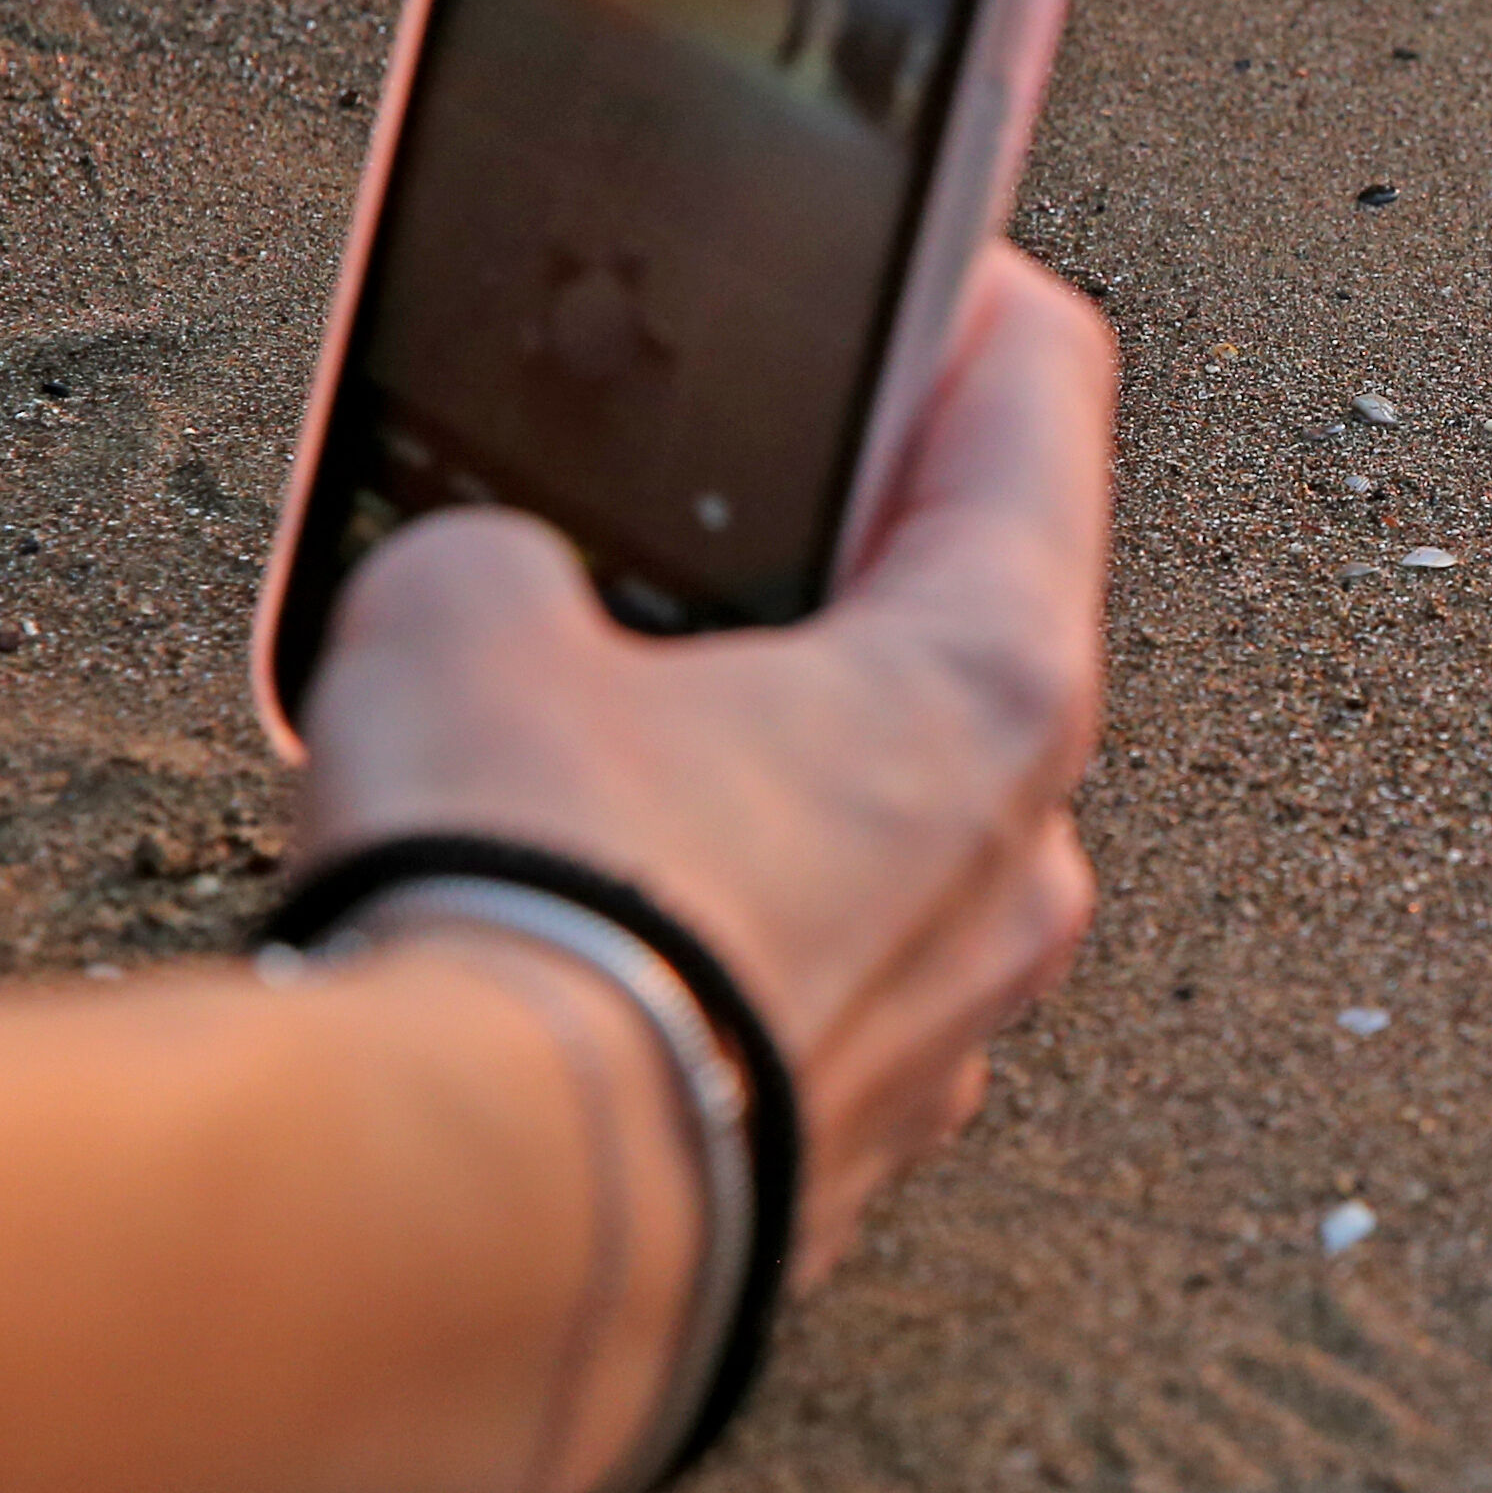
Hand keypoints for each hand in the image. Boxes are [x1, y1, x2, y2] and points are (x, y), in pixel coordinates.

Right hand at [293, 247, 1115, 1284]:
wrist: (457, 1234)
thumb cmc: (524, 922)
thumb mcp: (457, 611)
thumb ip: (513, 559)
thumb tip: (506, 605)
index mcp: (996, 682)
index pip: (1034, 404)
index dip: (956, 298)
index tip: (923, 257)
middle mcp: (1025, 856)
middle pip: (960, 634)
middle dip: (826, 576)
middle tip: (708, 528)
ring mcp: (954, 1020)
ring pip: (878, 832)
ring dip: (761, 779)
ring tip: (585, 754)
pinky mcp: (853, 1152)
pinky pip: (802, 982)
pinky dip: (715, 936)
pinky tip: (581, 926)